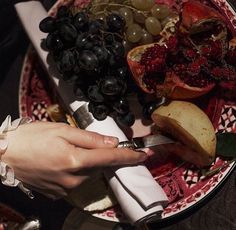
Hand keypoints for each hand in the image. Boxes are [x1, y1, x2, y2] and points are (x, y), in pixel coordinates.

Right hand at [1, 121, 146, 198]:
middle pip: (100, 165)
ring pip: (89, 173)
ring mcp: (66, 189)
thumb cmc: (32, 137)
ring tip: (67, 150)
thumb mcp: (62, 130)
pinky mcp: (59, 193)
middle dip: (100, 154)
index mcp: (76, 160)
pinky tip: (62, 161)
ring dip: (87, 161)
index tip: (144, 155)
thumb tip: (112, 141)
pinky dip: (77, 169)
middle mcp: (74, 179)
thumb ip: (90, 138)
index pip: (111, 157)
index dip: (129, 155)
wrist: (5, 155)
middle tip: (85, 143)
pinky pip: (77, 180)